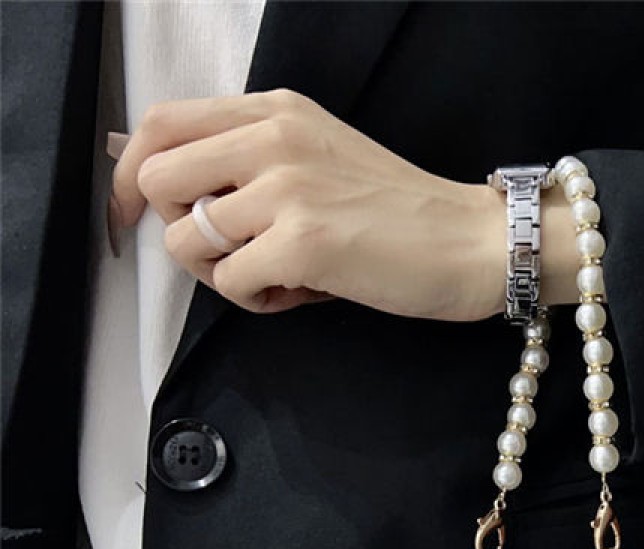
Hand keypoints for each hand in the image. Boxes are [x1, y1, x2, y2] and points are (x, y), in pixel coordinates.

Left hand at [108, 88, 509, 320]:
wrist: (471, 243)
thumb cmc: (402, 215)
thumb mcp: (320, 158)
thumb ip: (255, 159)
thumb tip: (173, 187)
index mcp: (275, 111)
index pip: (162, 124)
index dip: (130, 173)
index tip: (135, 215)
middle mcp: (272, 137)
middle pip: (156, 180)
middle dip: (176, 231)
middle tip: (229, 254)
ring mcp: (285, 189)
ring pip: (187, 241)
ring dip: (222, 274)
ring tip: (277, 278)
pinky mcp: (301, 243)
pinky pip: (231, 283)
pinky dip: (256, 300)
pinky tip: (298, 295)